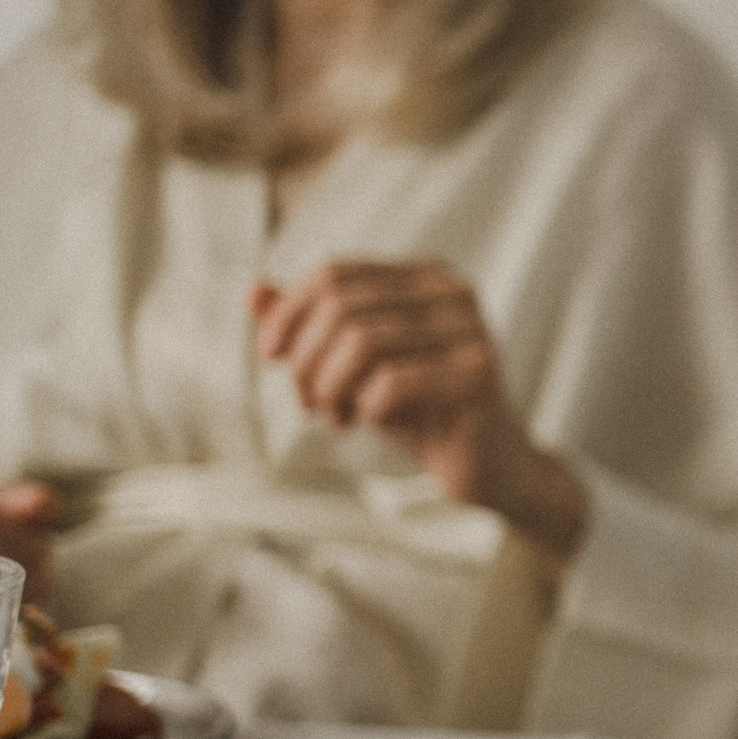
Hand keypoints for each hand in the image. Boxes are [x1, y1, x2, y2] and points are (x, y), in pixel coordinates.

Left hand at [251, 261, 586, 561]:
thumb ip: (311, 327)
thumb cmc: (418, 409)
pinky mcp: (479, 375)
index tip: (270, 357)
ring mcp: (472, 332)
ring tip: (335, 414)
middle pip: (342, 307)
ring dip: (330, 387)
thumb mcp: (355, 365)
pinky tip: (366, 422)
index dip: (287, 314)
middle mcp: (452, 293)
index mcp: (424, 277)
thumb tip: (252, 291)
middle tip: (307, 401)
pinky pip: (390, 383)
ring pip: (361, 343)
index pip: (333, 274)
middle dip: (306, 359)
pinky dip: (363, 408)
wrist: (485, 464)